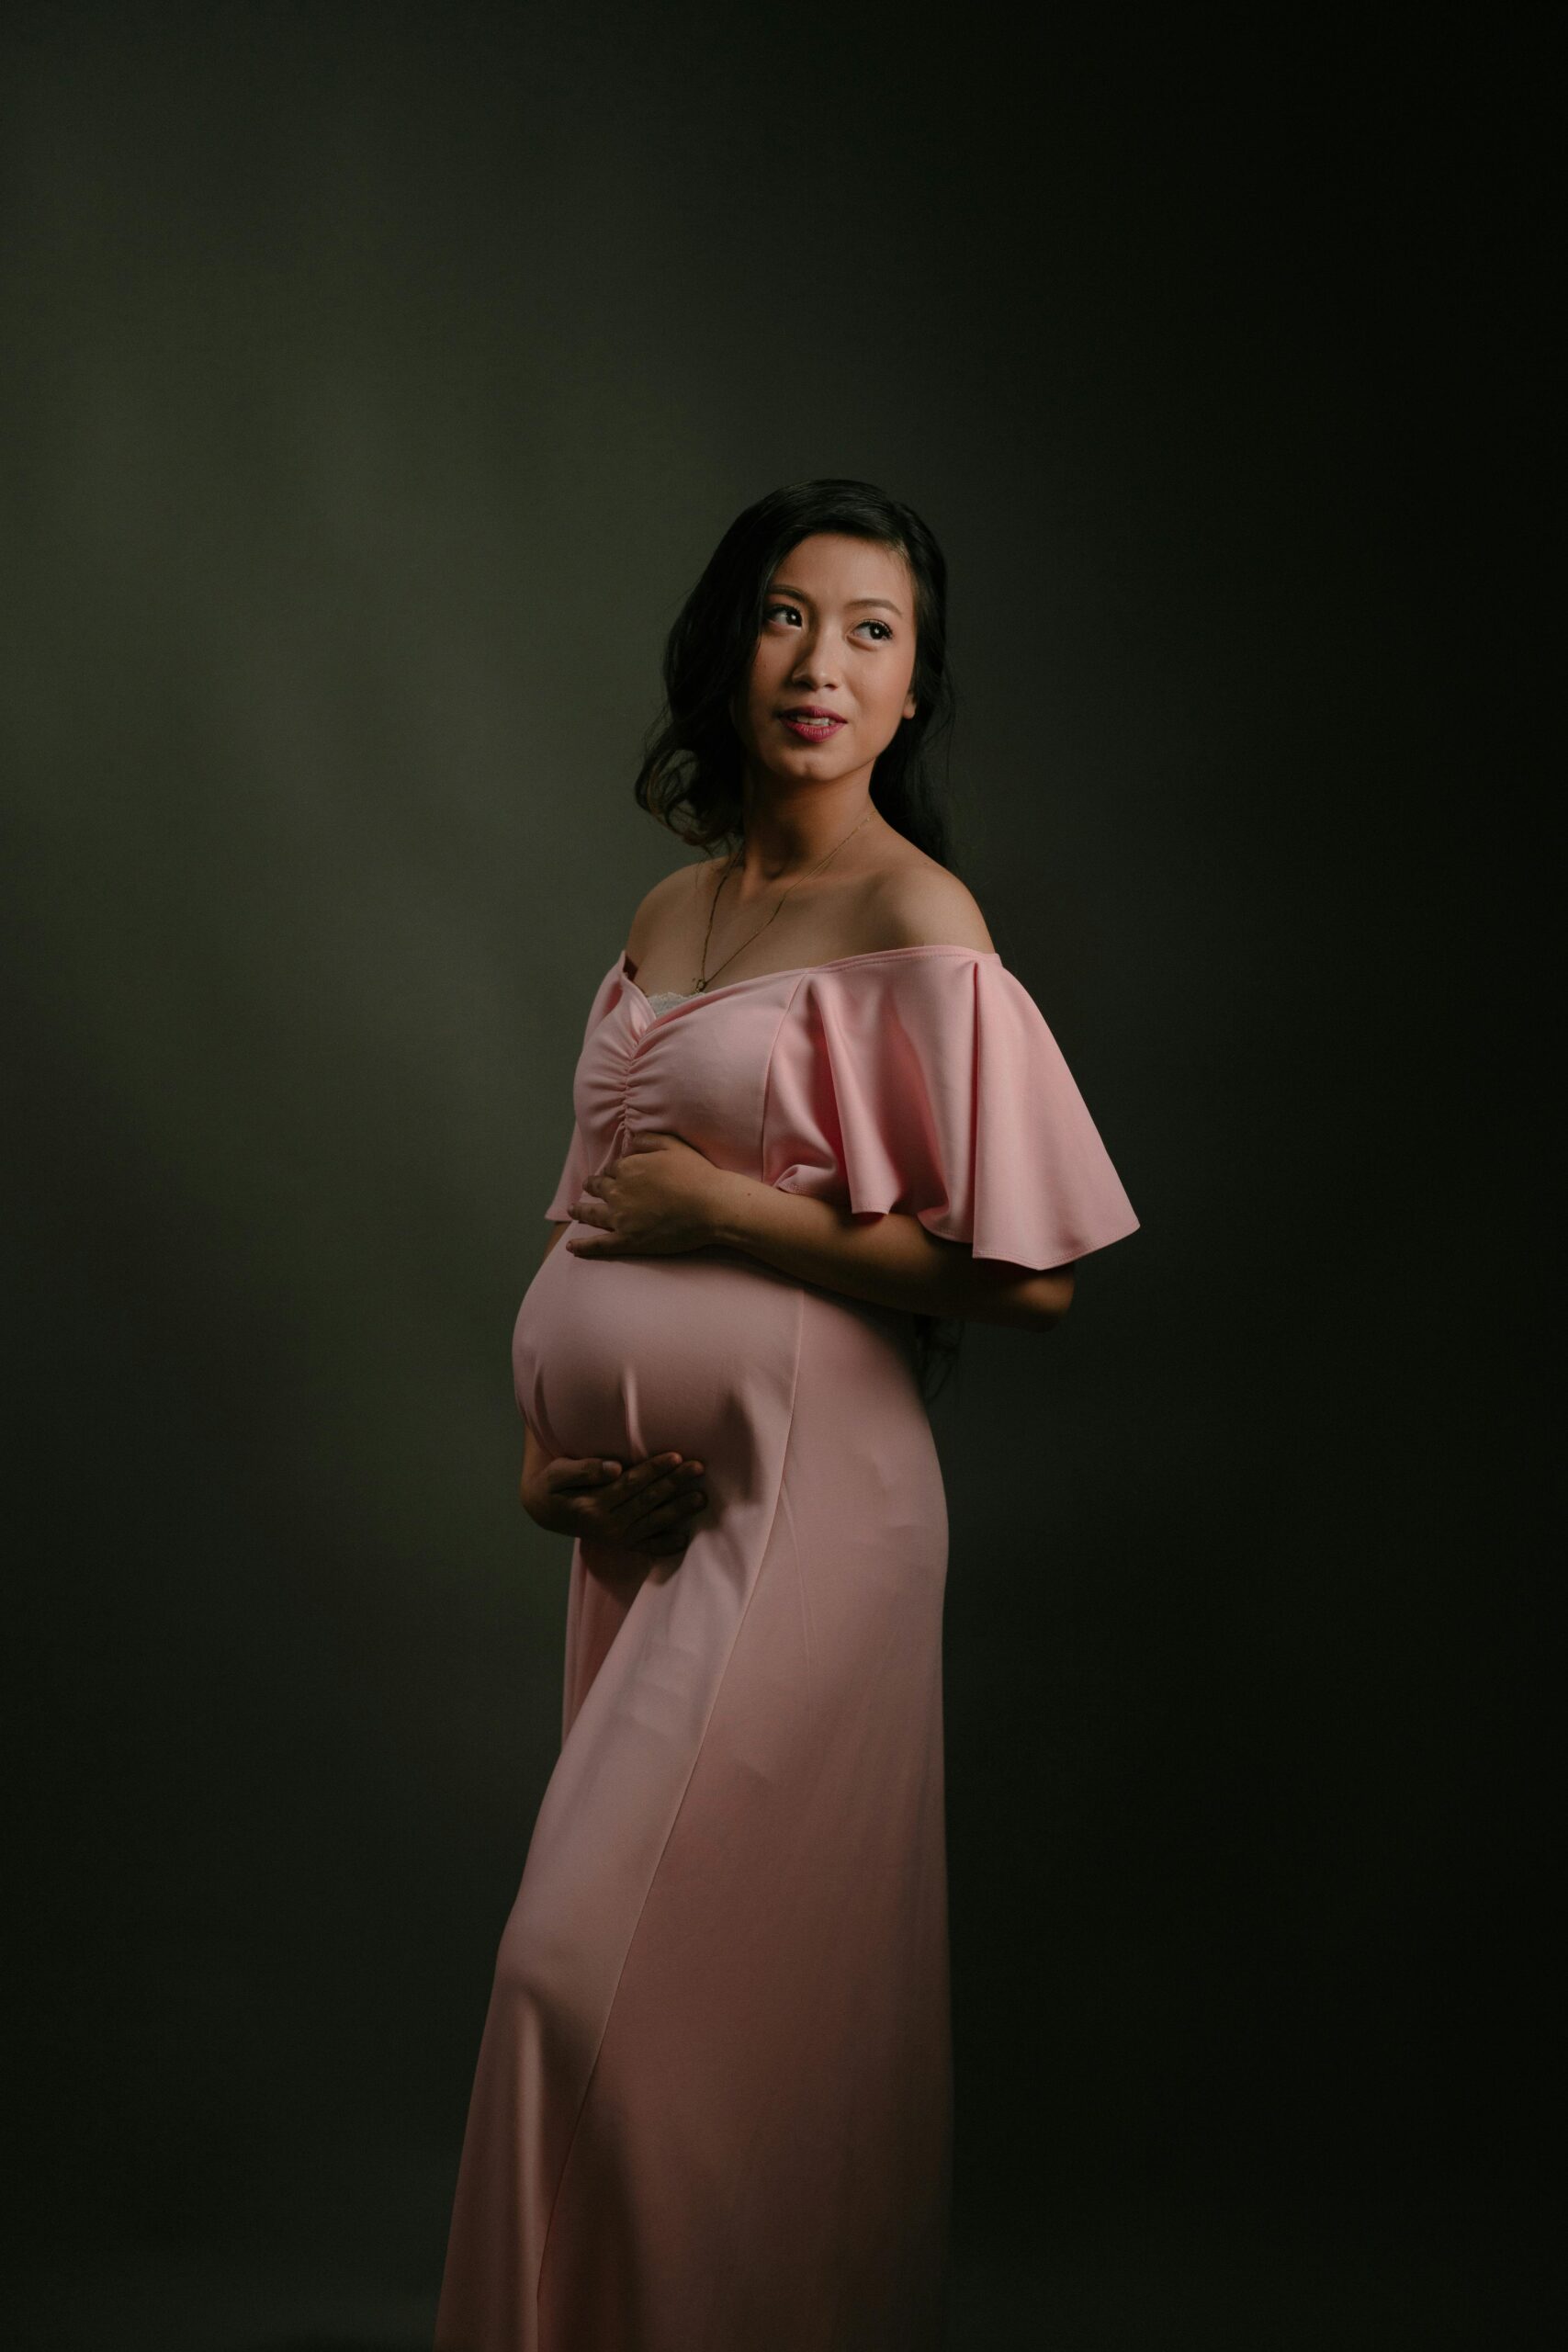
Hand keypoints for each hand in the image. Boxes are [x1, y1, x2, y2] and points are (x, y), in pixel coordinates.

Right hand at [521, 1446, 708, 1558]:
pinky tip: (684, 1540)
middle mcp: (607, 1525)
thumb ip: (584, 1470)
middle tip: (698, 1468)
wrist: (544, 1511)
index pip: (630, 1484)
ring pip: (653, 1522)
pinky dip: (665, 1546)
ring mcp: (616, 1538)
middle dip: (674, 1484)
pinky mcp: (621, 1544)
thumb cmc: (553, 1485)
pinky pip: (646, 1548)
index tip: (676, 1456)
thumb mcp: (558, 1473)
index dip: (654, 1469)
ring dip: (678, 1510)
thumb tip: (615, 1468)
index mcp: (592, 1505)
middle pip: (647, 1501)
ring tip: (701, 1498)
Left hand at [566, 1132, 731, 1257]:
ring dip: (580, 1211)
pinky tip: (571, 1246)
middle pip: (599, 1188)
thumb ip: (649, 1139)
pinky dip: (583, 1246)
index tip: (614, 1173)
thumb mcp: (673, 1145)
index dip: (615, 1171)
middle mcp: (619, 1192)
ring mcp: (621, 1218)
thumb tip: (631, 1140)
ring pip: (593, 1214)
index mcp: (629, 1168)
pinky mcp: (627, 1241)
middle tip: (587, 1187)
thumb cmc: (696, 1174)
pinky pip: (599, 1245)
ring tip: (572, 1210)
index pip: (614, 1169)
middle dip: (592, 1186)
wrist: (710, 1205)